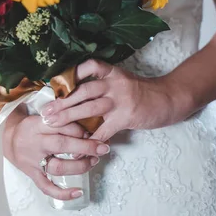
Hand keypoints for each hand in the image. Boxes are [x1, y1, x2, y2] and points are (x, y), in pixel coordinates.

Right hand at [3, 108, 110, 199]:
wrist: (6, 140)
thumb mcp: (42, 116)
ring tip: (94, 162)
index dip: (81, 129)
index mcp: (37, 124)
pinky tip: (78, 192)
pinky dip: (62, 193)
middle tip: (103, 147)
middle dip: (85, 147)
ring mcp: (33, 161)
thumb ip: (61, 119)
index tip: (95, 131)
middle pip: (62, 145)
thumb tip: (87, 126)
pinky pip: (46, 187)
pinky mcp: (32, 174)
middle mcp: (35, 142)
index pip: (62, 125)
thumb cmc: (30, 127)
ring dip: (79, 166)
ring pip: (57, 166)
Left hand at [41, 59, 189, 141]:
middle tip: (45, 112)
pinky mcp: (127, 117)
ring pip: (90, 108)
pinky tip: (80, 148)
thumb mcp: (122, 80)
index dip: (70, 75)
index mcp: (111, 72)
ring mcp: (120, 100)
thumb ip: (103, 84)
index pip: (87, 67)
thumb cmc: (143, 91)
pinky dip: (90, 140)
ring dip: (69, 117)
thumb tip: (76, 94)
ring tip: (54, 125)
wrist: (169, 98)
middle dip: (62, 102)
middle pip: (83, 91)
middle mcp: (114, 83)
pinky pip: (104, 130)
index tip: (52, 85)